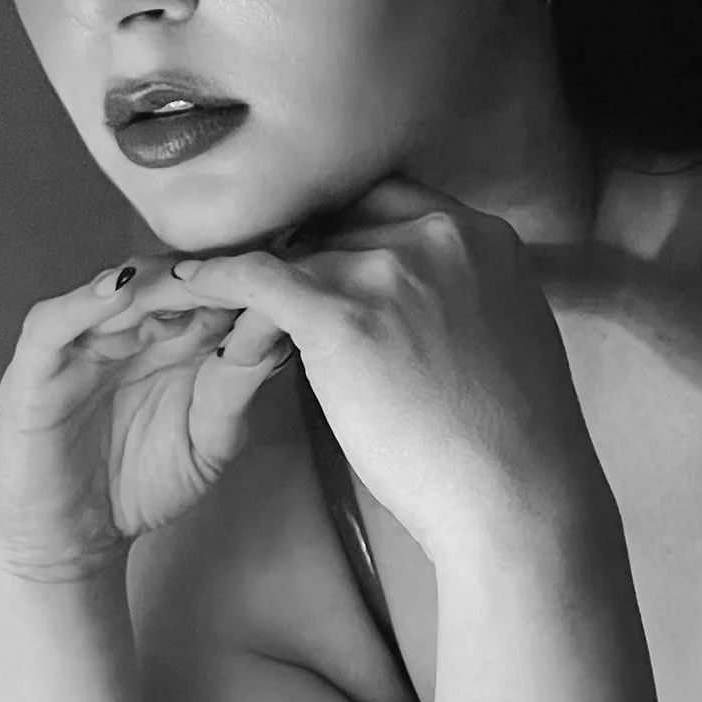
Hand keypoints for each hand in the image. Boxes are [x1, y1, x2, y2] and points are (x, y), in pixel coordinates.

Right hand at [0, 260, 293, 581]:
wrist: (71, 544)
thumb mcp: (208, 442)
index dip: (246, 286)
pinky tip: (120, 290)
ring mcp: (81, 346)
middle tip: (248, 267)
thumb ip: (237, 389)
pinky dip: (84, 302)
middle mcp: (129, 334)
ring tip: (196, 275)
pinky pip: (54, 323)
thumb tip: (279, 332)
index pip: (212, 297)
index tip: (288, 280)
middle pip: (170, 282)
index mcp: (173, 346)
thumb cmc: (139, 487)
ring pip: (118, 290)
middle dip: (210, 274)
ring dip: (156, 279)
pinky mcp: (33, 369)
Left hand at [142, 176, 598, 555]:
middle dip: (303, 254)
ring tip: (203, 285)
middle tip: (258, 282)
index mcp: (485, 237)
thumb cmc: (516, 444)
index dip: (349, 232)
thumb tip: (429, 308)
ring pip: (299, 252)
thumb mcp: (511, 337)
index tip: (317, 255)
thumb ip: (467, 299)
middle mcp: (440, 235)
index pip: (393, 204)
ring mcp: (393, 269)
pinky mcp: (345, 314)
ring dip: (254, 271)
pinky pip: (256, 277)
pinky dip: (214, 280)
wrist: (519, 496)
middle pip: (342, 223)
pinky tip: (182, 287)